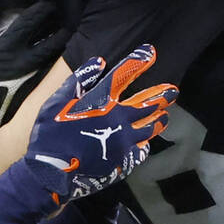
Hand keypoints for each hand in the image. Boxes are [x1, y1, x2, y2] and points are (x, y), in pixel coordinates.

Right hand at [0, 3, 69, 149]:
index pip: (31, 22)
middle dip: (61, 32)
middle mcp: (22, 64)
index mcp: (6, 48)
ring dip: (58, 49)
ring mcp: (28, 81)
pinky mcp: (28, 96)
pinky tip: (50, 62)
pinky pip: (45, 76)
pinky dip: (50, 66)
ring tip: (61, 42)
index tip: (47, 7)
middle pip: (52, 44)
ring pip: (52, 61)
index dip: (42, 11)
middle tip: (64, 25)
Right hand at [23, 46, 177, 203]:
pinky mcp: (123, 160)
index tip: (151, 53)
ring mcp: (124, 141)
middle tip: (173, 90)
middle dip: (162, 95)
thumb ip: (79, 80)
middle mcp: (119, 118)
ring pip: (149, 128)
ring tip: (165, 116)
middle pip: (147, 103)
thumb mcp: (57, 102)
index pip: (124, 75)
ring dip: (158, 120)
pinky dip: (143, 146)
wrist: (53, 171)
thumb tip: (99, 61)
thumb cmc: (50, 134)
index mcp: (102, 101)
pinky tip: (144, 144)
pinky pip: (139, 151)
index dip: (138, 62)